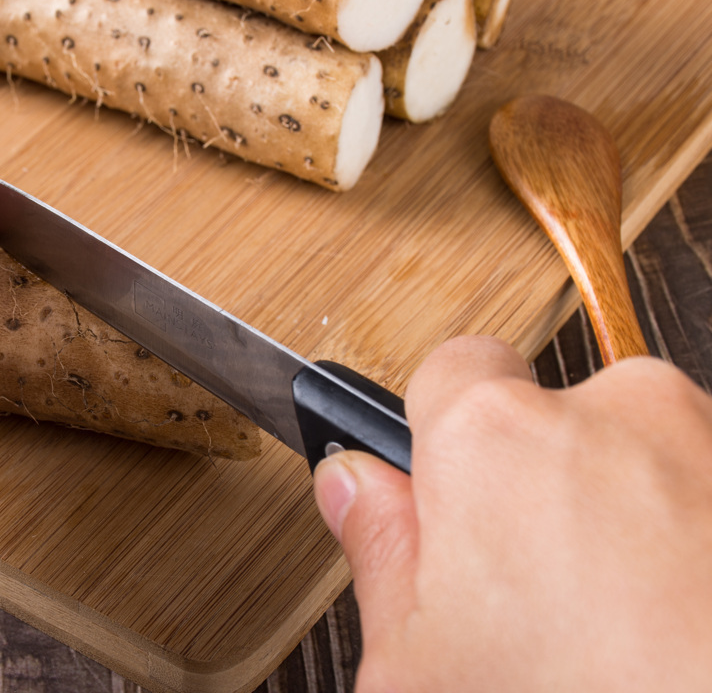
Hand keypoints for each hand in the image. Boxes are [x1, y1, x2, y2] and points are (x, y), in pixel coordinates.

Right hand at [314, 336, 711, 690]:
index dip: (443, 436)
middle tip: (541, 603)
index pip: (454, 368)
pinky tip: (689, 637)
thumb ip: (378, 553)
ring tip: (631, 642)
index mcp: (499, 440)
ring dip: (640, 527)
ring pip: (654, 465)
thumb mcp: (420, 671)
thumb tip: (354, 486)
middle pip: (562, 422)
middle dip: (549, 492)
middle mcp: (623, 416)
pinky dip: (702, 556)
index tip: (450, 499)